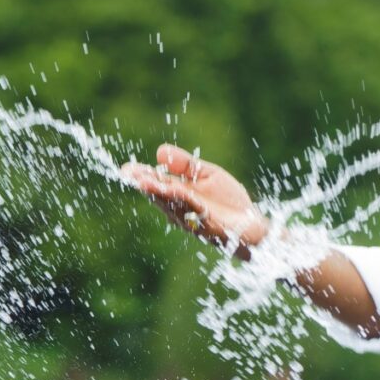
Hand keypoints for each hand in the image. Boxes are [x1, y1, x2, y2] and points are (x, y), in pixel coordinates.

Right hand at [120, 145, 268, 258]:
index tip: (126, 169)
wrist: (252, 225)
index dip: (141, 177)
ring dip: (162, 195)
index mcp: (179, 194)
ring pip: (175, 206)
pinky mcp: (212, 228)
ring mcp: (194, 221)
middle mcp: (181, 209)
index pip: (156, 184)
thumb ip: (186, 164)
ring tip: (148, 183)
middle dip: (147, 186)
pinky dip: (188, 204)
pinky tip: (179, 192)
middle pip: (161, 197)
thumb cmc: (228, 201)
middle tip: (132, 176)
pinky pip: (198, 215)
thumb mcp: (207, 174)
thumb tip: (158, 151)